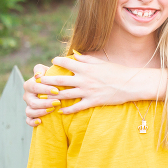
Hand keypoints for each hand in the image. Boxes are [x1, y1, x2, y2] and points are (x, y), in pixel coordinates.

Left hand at [23, 53, 140, 125]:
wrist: (130, 83)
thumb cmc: (116, 71)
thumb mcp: (100, 62)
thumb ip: (86, 59)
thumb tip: (74, 56)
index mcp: (86, 68)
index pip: (66, 63)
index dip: (57, 62)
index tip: (50, 62)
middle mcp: (84, 79)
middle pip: (60, 81)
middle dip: (47, 81)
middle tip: (37, 82)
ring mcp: (88, 91)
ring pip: (66, 95)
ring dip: (53, 97)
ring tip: (43, 98)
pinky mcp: (93, 101)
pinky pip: (77, 107)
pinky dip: (68, 110)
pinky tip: (60, 112)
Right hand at [23, 63, 58, 126]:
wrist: (54, 88)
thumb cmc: (51, 77)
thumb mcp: (47, 71)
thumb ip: (40, 69)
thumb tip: (37, 75)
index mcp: (29, 84)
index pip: (35, 87)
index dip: (45, 89)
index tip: (57, 91)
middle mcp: (27, 96)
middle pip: (33, 101)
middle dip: (45, 102)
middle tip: (57, 102)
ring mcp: (28, 106)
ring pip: (30, 111)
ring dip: (41, 112)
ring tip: (52, 110)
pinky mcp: (31, 114)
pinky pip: (28, 120)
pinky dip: (32, 122)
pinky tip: (40, 121)